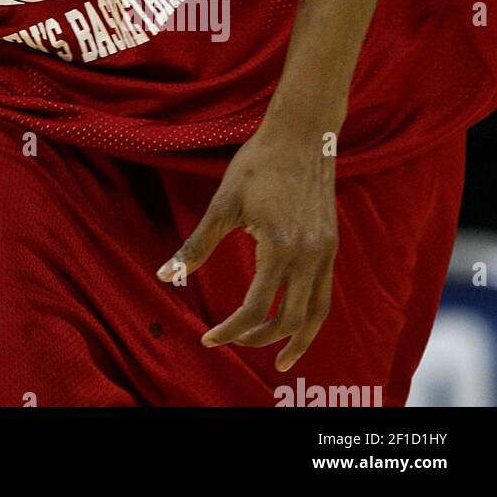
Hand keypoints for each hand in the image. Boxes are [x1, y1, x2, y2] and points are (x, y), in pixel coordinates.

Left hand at [155, 119, 338, 371]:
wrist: (301, 135)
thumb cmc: (257, 164)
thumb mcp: (223, 203)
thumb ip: (197, 244)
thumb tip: (165, 275)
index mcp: (280, 248)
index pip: (256, 309)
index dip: (231, 330)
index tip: (208, 338)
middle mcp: (309, 257)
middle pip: (287, 320)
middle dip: (257, 338)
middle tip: (230, 341)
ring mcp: (325, 253)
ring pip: (316, 315)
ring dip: (296, 341)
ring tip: (279, 361)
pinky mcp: (331, 246)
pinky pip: (325, 295)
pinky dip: (311, 317)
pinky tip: (295, 322)